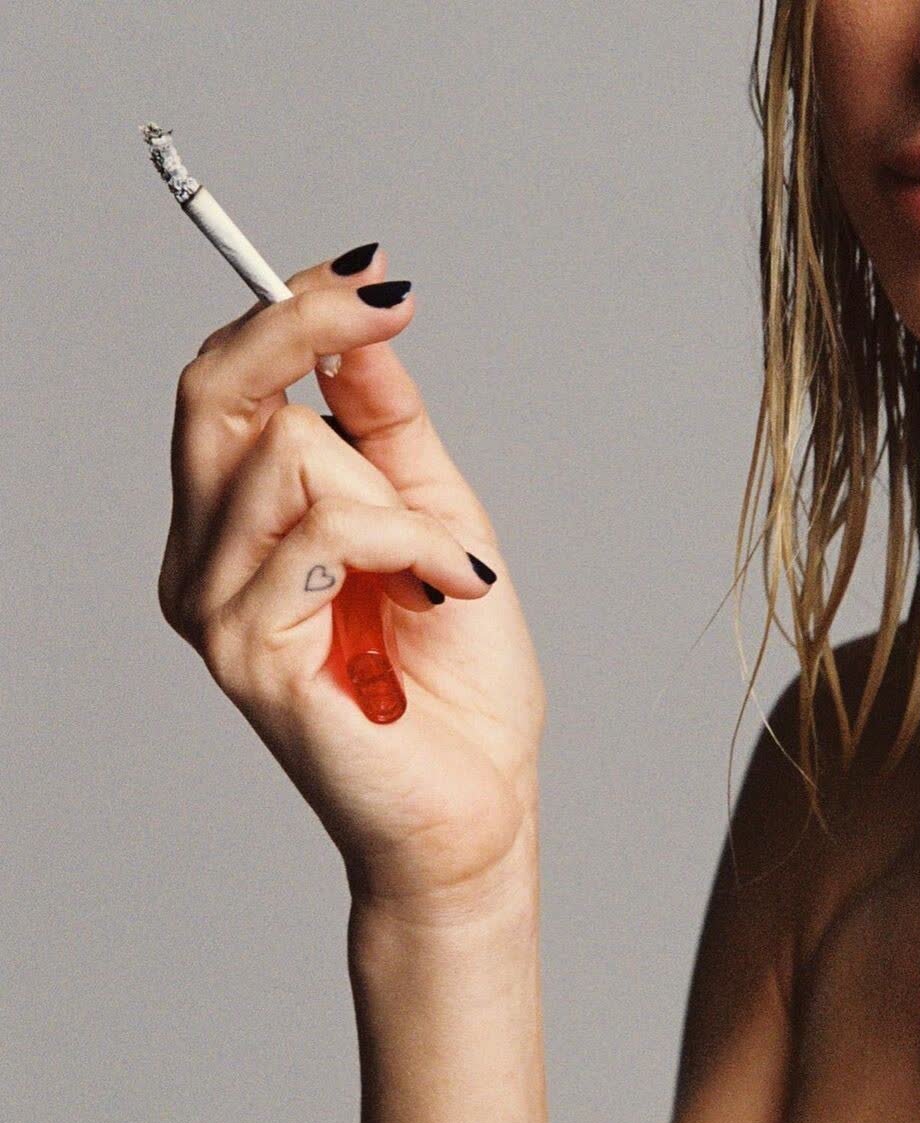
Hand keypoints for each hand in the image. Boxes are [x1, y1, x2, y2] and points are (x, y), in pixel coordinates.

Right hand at [157, 248, 545, 922]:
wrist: (472, 805)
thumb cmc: (457, 682)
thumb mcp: (437, 519)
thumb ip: (386, 429)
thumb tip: (355, 330)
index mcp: (240, 528)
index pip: (227, 391)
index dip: (289, 315)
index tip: (374, 277)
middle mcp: (204, 560)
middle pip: (213, 395)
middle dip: (298, 326)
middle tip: (385, 299)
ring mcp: (213, 606)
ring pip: (288, 457)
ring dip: (400, 499)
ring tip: (443, 569)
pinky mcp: (245, 649)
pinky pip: (325, 531)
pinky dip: (412, 544)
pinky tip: (451, 590)